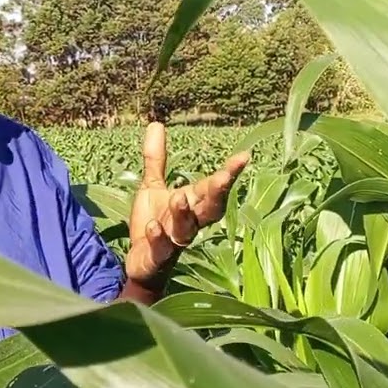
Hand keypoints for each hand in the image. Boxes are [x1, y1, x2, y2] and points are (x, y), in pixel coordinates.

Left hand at [124, 122, 250, 286]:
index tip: (244, 156)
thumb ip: (156, 159)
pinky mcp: (157, 257)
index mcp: (192, 203)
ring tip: (180, 197)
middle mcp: (189, 222)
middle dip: (217, 194)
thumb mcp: (153, 187)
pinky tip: (152, 226)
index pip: (213, 187)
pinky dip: (158, 238)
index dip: (229, 173)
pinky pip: (161, 248)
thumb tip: (155, 123)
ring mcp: (175, 240)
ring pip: (186, 229)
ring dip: (184, 214)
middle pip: (210, 209)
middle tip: (222, 177)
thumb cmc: (154, 223)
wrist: (142, 264)